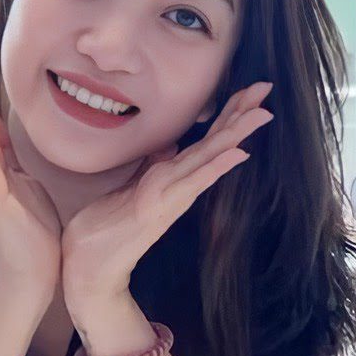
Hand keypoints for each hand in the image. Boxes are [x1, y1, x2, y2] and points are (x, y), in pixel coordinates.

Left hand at [59, 81, 270, 315]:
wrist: (89, 267)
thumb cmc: (105, 228)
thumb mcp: (129, 188)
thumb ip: (152, 167)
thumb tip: (169, 146)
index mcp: (171, 177)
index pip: (206, 139)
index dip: (227, 113)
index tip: (249, 89)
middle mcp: (178, 186)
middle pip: (215, 142)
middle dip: (240, 115)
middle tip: (266, 87)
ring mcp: (172, 197)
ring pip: (208, 157)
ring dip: (235, 134)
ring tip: (261, 113)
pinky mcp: (161, 209)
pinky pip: (192, 183)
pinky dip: (215, 167)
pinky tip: (238, 153)